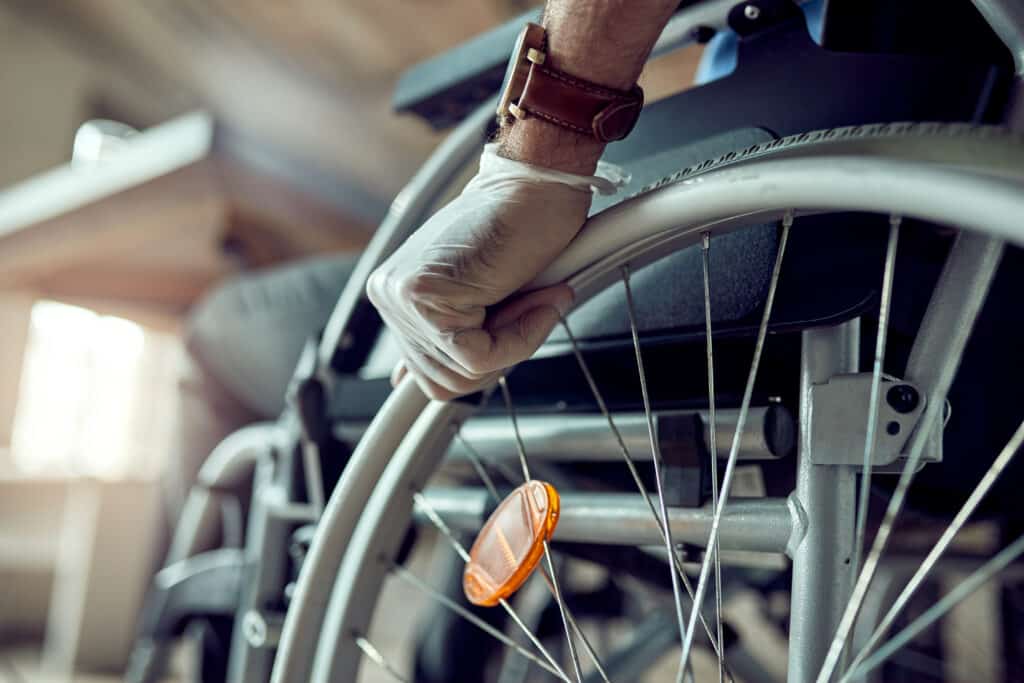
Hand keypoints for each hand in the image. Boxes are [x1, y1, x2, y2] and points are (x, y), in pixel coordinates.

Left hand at [367, 146, 592, 399]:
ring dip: (515, 341)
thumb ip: (452, 337)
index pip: (428, 374)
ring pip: (463, 373)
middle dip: (501, 354)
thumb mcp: (484, 296)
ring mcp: (400, 295)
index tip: (508, 342)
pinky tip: (535, 298)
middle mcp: (390, 296)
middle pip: (445, 382)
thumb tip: (410, 386)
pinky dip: (519, 336)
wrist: (540, 185)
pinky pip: (476, 356)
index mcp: (397, 297)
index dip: (479, 366)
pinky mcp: (422, 294)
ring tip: (534, 295)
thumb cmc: (523, 228)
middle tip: (531, 306)